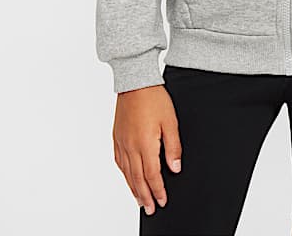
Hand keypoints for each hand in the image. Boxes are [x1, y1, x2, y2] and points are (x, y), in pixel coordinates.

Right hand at [112, 84, 181, 215]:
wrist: (135, 83)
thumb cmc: (154, 99)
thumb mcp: (171, 121)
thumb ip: (173, 146)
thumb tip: (174, 168)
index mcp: (145, 144)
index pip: (152, 175)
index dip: (158, 190)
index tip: (163, 201)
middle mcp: (130, 147)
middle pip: (138, 179)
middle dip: (145, 196)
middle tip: (151, 209)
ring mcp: (121, 143)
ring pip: (127, 173)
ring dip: (134, 189)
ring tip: (140, 201)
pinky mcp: (117, 138)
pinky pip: (120, 162)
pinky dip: (125, 175)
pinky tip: (128, 179)